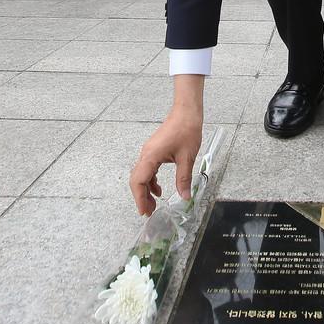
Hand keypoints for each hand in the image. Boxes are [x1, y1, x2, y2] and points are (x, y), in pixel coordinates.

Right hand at [130, 75, 204, 214]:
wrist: (186, 111)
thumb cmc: (186, 129)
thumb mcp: (187, 157)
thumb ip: (184, 178)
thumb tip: (184, 197)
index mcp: (151, 156)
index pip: (138, 181)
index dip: (140, 198)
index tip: (144, 211)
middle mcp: (146, 154)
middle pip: (137, 180)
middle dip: (141, 197)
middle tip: (149, 212)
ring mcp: (149, 151)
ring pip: (141, 175)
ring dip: (146, 190)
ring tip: (154, 203)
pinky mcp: (154, 150)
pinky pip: (147, 169)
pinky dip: (151, 180)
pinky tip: (158, 188)